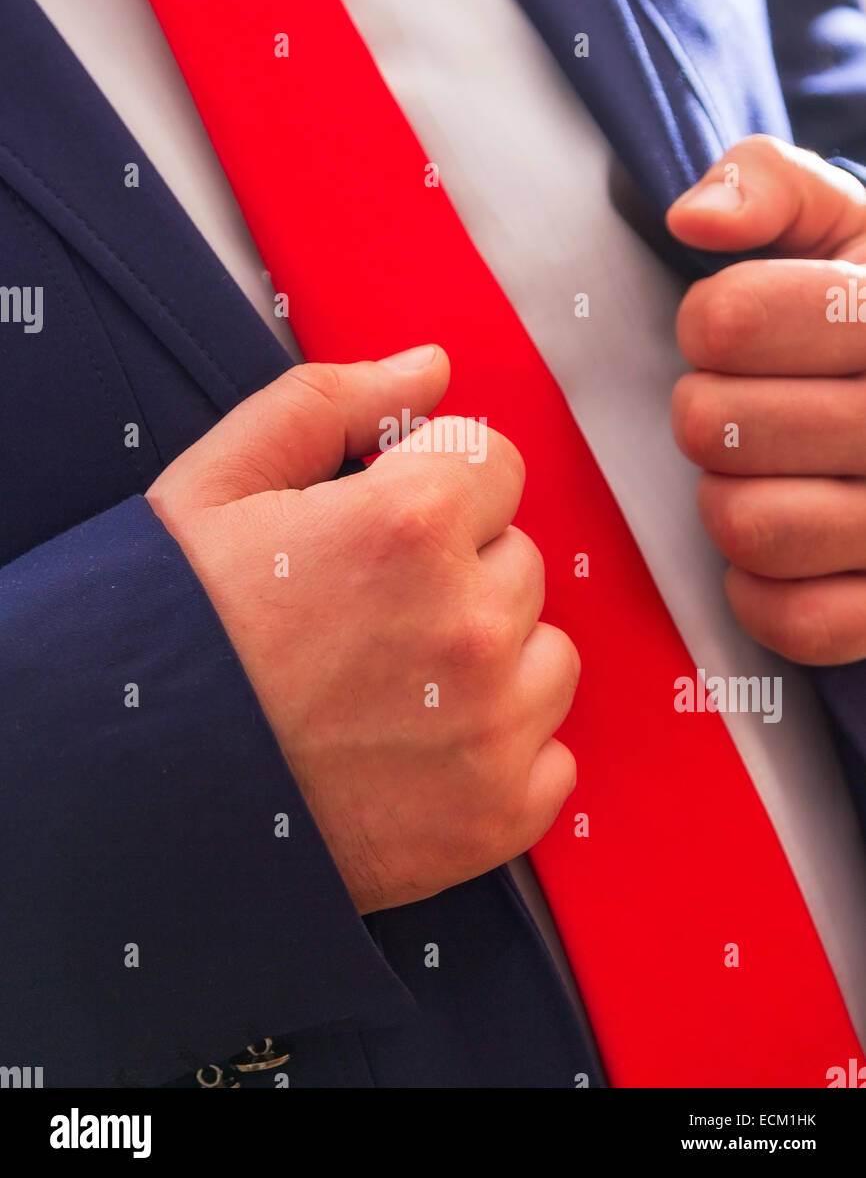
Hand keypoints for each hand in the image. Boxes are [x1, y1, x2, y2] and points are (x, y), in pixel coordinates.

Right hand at [146, 346, 576, 913]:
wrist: (125, 795)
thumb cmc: (168, 634)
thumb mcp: (215, 486)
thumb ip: (331, 403)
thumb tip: (430, 367)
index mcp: (410, 524)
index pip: (495, 460)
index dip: (435, 483)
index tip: (385, 523)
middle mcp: (468, 625)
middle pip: (519, 559)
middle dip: (458, 571)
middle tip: (367, 614)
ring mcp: (489, 731)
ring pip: (546, 655)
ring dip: (490, 661)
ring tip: (393, 687)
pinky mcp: (494, 822)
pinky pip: (550, 760)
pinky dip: (500, 756)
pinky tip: (418, 755)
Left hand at [668, 134, 865, 664]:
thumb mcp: (843, 221)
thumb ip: (768, 184)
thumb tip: (692, 220)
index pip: (727, 319)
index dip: (706, 323)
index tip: (740, 328)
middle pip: (714, 425)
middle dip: (708, 411)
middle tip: (749, 406)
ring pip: (744, 524)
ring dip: (726, 499)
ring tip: (767, 473)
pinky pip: (793, 622)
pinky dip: (762, 592)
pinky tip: (783, 547)